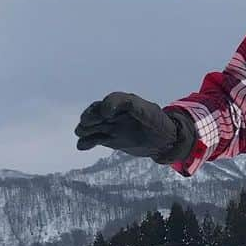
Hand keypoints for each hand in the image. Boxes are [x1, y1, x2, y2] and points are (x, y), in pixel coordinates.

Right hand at [74, 93, 195, 162]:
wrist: (164, 140)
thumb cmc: (157, 122)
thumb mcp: (148, 111)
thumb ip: (131, 106)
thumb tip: (107, 111)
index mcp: (125, 102)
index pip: (112, 100)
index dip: (107, 105)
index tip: (107, 115)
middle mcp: (114, 113)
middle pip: (97, 112)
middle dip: (90, 116)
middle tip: (86, 123)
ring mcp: (110, 126)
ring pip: (93, 126)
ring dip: (85, 128)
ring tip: (81, 133)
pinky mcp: (109, 140)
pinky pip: (94, 140)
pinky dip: (87, 142)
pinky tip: (81, 146)